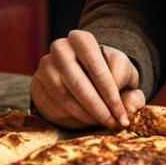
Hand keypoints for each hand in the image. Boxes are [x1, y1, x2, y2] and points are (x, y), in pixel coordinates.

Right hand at [30, 29, 144, 129]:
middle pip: (77, 83)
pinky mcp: (35, 86)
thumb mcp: (125, 76)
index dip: (111, 95)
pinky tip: (84, 122)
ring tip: (100, 123)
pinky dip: (69, 120)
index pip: (97, 68)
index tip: (123, 116)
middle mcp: (59, 48)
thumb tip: (128, 108)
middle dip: (97, 108)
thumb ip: (131, 90)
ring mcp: (44, 67)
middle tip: (112, 125)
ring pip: (63, 97)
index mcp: (81, 39)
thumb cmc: (108, 72)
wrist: (86, 71)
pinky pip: (50, 108)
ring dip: (84, 115)